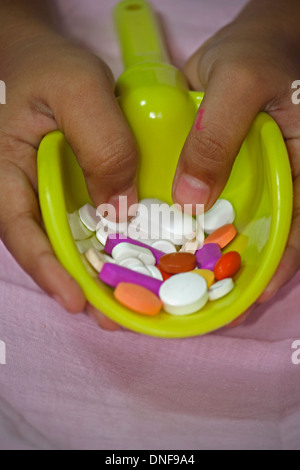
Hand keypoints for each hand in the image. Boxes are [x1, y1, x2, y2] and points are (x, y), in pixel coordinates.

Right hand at [0, 33, 137, 328]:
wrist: (49, 62)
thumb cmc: (52, 70)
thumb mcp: (79, 91)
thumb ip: (101, 144)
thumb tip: (122, 207)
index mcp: (7, 172)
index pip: (19, 230)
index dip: (45, 268)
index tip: (74, 300)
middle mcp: (26, 192)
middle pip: (48, 248)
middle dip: (80, 285)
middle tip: (114, 316)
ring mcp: (51, 195)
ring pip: (71, 241)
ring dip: (99, 273)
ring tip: (132, 300)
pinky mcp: (75, 191)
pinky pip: (90, 223)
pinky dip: (111, 245)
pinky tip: (138, 260)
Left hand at [172, 1, 299, 314]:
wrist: (238, 44)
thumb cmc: (256, 54)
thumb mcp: (238, 84)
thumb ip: (216, 137)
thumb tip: (190, 199)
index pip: (298, 227)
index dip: (281, 265)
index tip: (254, 295)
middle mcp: (274, 184)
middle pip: (260, 237)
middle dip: (234, 271)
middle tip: (201, 301)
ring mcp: (243, 183)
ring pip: (228, 228)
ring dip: (205, 256)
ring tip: (175, 284)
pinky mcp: (215, 176)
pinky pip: (201, 208)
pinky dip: (185, 228)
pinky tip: (161, 245)